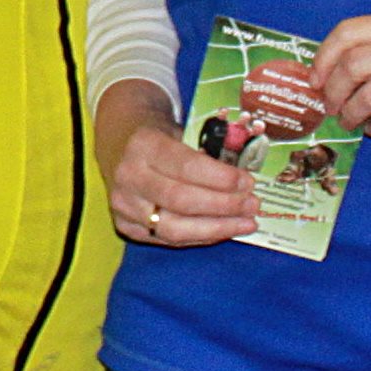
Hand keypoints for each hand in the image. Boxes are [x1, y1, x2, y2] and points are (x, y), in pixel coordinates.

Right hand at [96, 84, 254, 248]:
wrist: (118, 143)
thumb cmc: (159, 136)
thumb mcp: (178, 131)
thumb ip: (205, 155)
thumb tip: (244, 183)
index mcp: (143, 145)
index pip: (186, 167)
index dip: (221, 179)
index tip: (248, 183)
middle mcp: (128, 176)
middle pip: (181, 200)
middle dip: (224, 206)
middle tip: (252, 205)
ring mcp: (123, 205)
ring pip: (174, 228)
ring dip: (217, 228)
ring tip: (245, 223)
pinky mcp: (124, 226)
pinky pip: (168, 239)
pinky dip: (200, 236)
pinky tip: (223, 230)